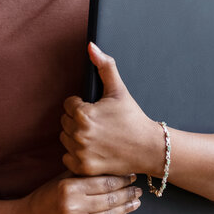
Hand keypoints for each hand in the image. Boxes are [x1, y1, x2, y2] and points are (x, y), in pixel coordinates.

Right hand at [19, 173, 142, 213]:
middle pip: (110, 200)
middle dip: (128, 194)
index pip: (104, 183)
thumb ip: (82, 175)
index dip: (121, 180)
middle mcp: (73, 208)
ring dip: (126, 209)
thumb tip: (111, 168)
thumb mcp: (60, 181)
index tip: (132, 176)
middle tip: (138, 190)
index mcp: (69, 188)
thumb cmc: (44, 198)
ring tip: (136, 203)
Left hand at [60, 43, 161, 177]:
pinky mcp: (82, 168)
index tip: (98, 111)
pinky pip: (67, 158)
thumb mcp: (119, 90)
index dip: (83, 105)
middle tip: (99, 124)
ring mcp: (80, 152)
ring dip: (76, 137)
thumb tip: (91, 46)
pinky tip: (93, 150)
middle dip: (78, 120)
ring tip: (96, 136)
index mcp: (83, 113)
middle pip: (65, 121)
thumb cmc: (133, 118)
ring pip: (65, 139)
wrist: (148, 148)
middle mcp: (79, 133)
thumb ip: (104, 66)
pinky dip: (76, 155)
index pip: (68, 104)